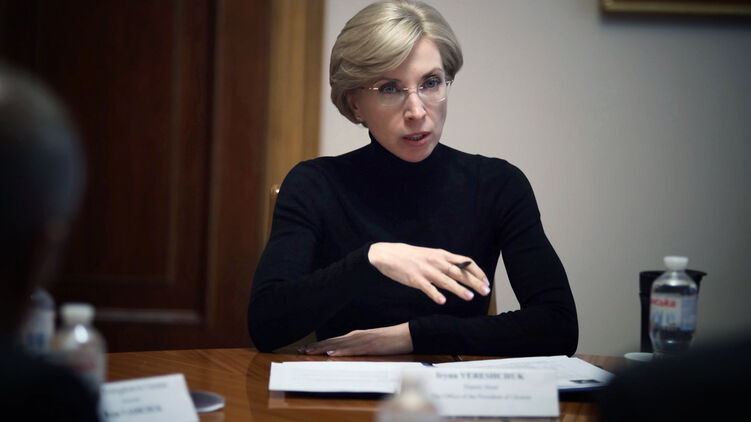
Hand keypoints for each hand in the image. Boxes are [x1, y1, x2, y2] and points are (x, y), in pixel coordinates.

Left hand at [298, 323, 412, 355]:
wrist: (406, 335)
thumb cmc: (389, 340)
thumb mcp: (369, 344)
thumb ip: (357, 347)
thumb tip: (344, 353)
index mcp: (355, 336)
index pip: (332, 341)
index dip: (318, 345)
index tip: (305, 348)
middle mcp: (355, 336)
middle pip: (332, 342)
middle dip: (316, 346)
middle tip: (300, 350)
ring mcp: (362, 340)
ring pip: (338, 345)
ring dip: (323, 348)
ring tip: (310, 352)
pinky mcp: (370, 345)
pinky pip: (353, 349)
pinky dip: (341, 351)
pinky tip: (332, 353)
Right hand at [368, 242, 489, 304]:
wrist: (388, 254)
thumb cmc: (412, 256)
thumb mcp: (432, 255)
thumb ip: (446, 263)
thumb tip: (462, 272)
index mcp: (442, 255)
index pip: (465, 262)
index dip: (477, 271)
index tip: (486, 281)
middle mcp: (436, 261)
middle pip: (459, 271)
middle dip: (474, 282)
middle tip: (485, 291)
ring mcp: (425, 270)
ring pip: (445, 280)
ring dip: (458, 289)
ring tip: (469, 297)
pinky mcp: (414, 278)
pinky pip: (427, 287)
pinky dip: (435, 294)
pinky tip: (442, 301)